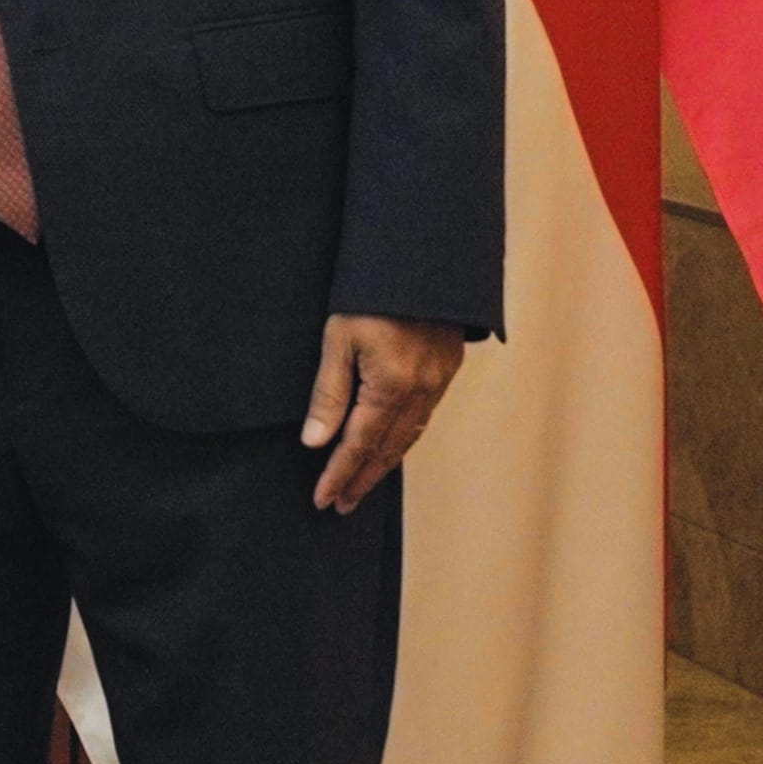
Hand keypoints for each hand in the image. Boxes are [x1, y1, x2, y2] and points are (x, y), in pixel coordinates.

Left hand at [303, 313, 467, 513]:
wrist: (423, 259)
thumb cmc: (372, 293)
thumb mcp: (339, 338)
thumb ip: (329, 393)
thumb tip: (315, 441)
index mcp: (391, 386)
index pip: (360, 444)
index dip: (340, 474)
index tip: (324, 499)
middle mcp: (420, 390)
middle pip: (388, 449)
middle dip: (362, 479)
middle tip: (341, 505)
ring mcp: (438, 381)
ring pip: (409, 436)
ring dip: (384, 463)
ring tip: (362, 484)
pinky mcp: (447, 369)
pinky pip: (424, 416)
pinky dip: (405, 438)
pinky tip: (393, 444)